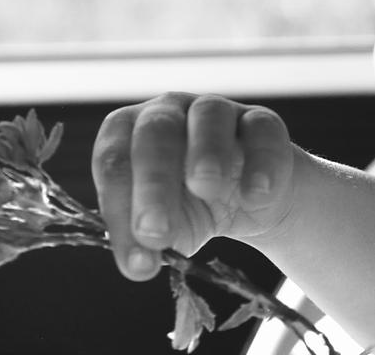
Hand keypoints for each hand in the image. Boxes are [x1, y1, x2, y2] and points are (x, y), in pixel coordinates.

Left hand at [92, 92, 295, 281]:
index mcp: (129, 135)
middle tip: (157, 231)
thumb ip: (148, 241)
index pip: (114, 160)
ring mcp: (217, 112)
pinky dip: (259, 162)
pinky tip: (256, 197)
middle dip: (153, 182)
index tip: (137, 256)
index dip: (119, 205)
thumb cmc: (191, 208)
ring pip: (208, 115)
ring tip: (205, 189)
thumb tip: (141, 262)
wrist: (251, 200)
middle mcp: (169, 112)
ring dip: (205, 152)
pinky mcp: (261, 122)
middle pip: (155, 131)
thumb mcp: (166, 227)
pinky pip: (261, 131)